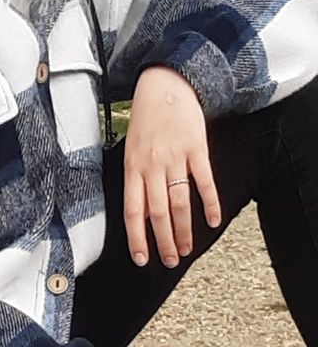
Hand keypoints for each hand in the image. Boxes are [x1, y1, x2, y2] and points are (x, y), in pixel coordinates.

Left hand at [125, 66, 221, 267]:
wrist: (165, 85)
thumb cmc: (146, 120)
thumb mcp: (132, 149)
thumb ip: (137, 180)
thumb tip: (143, 215)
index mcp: (132, 167)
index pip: (133, 210)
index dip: (137, 237)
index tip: (142, 259)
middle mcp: (152, 165)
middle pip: (158, 212)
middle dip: (163, 241)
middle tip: (170, 261)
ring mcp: (175, 157)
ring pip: (180, 202)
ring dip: (184, 229)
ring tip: (186, 249)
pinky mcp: (197, 148)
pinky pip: (204, 181)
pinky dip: (209, 203)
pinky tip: (212, 221)